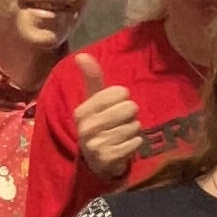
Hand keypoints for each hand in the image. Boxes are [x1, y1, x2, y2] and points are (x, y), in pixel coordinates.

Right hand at [69, 50, 143, 183]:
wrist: (96, 161)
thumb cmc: (98, 124)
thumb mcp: (93, 101)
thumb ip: (92, 78)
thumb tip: (81, 54)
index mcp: (82, 111)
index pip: (118, 92)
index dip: (123, 97)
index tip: (115, 105)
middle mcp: (86, 127)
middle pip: (129, 108)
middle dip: (130, 114)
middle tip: (121, 121)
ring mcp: (96, 145)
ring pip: (133, 126)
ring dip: (132, 130)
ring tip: (122, 134)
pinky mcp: (108, 159)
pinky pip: (135, 142)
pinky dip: (135, 143)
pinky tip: (125, 145)